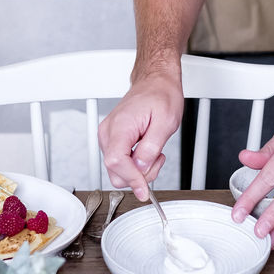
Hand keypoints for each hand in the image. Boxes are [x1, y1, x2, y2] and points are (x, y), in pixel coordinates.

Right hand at [97, 70, 182, 200]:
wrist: (155, 82)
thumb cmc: (161, 95)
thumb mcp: (165, 122)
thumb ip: (151, 148)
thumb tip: (141, 167)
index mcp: (121, 126)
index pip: (116, 161)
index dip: (131, 179)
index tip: (144, 191)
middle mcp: (109, 132)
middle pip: (115, 171)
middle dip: (138, 175)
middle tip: (157, 159)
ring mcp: (108, 136)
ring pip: (117, 169)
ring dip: (138, 169)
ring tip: (154, 152)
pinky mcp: (111, 139)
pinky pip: (119, 161)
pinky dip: (134, 163)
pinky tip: (146, 151)